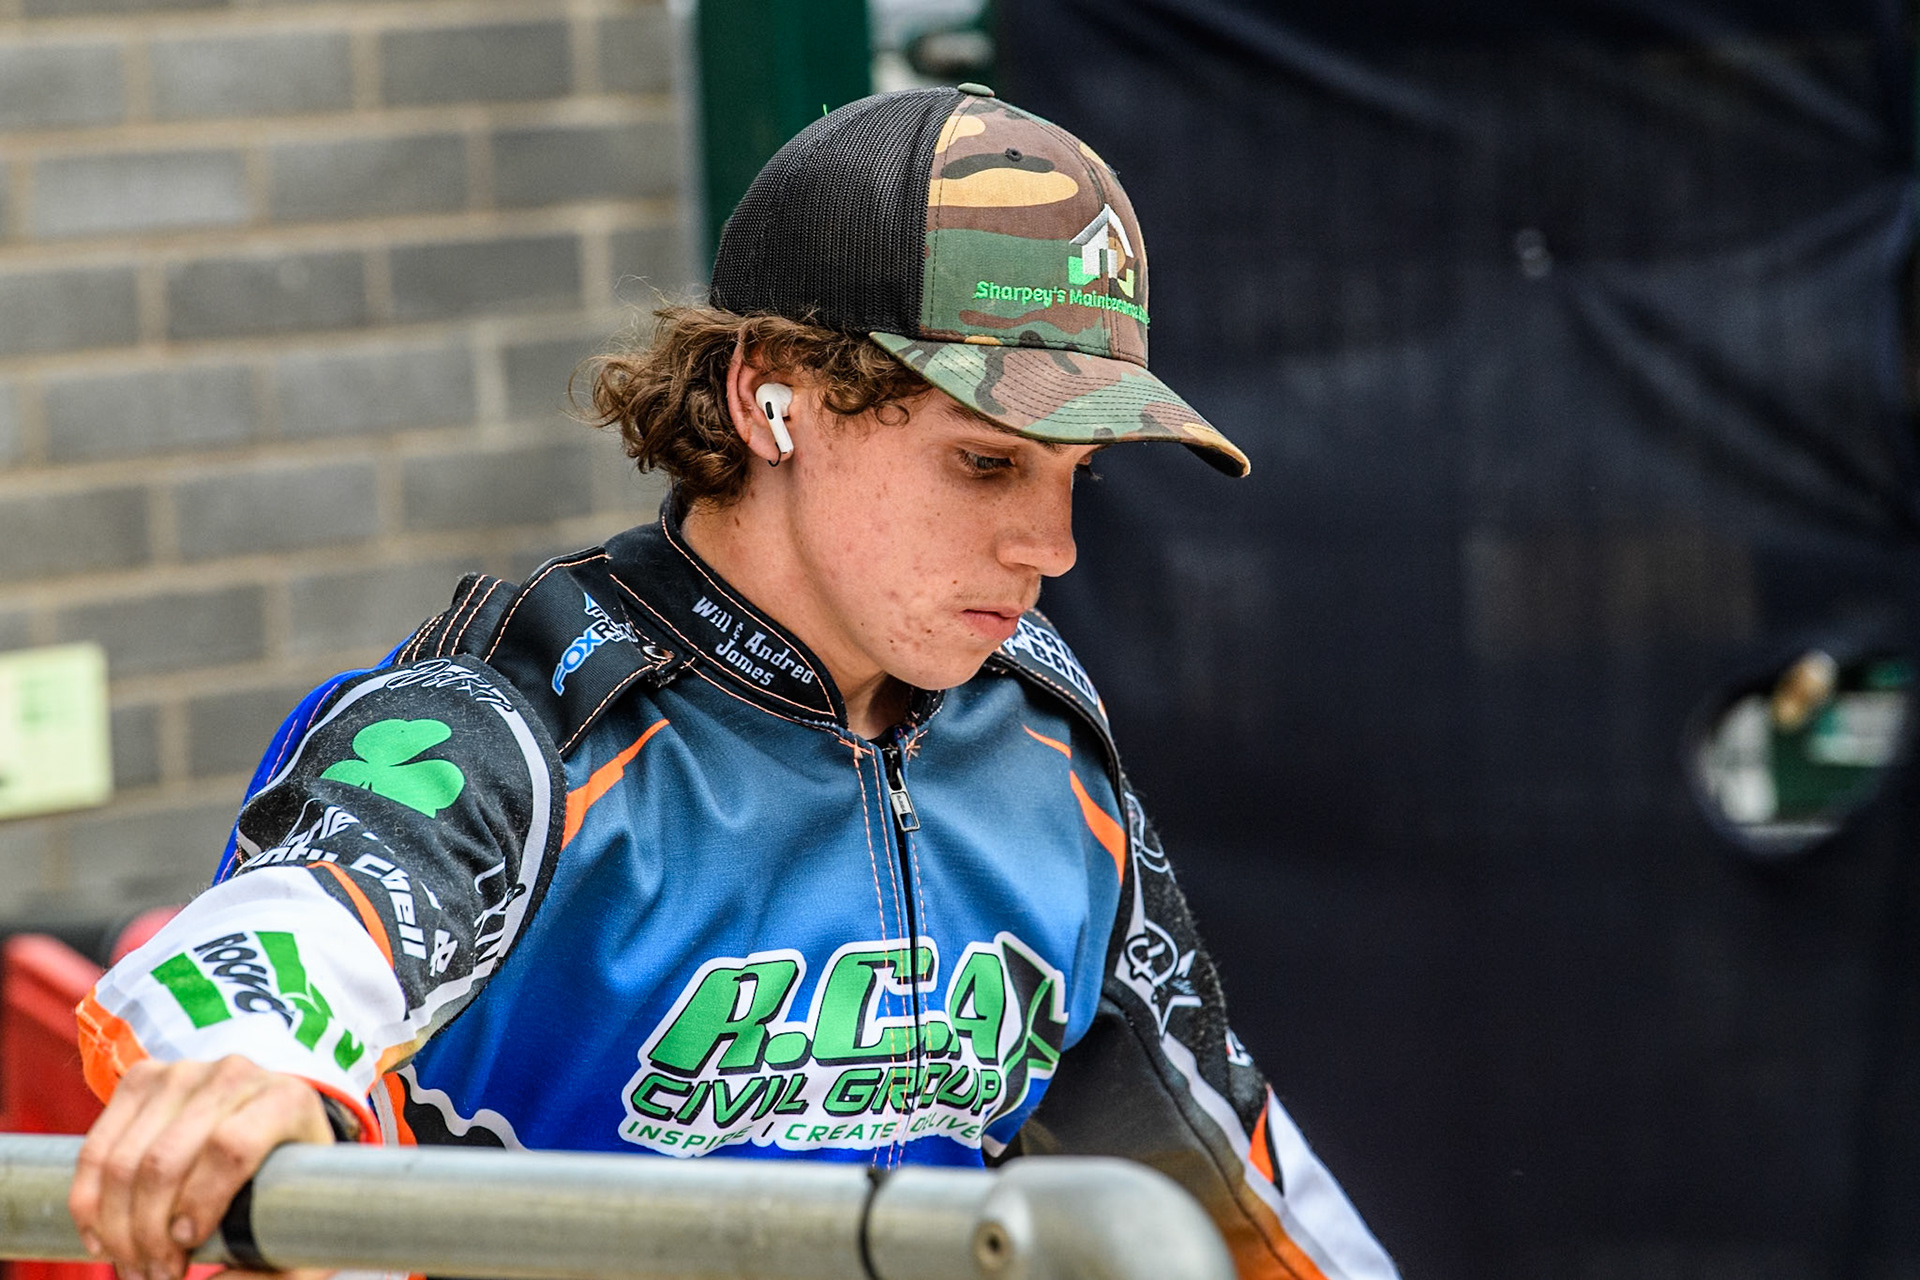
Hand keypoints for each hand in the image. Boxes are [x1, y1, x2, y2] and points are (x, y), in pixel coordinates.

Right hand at [69, 1055, 334, 1279]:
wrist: (277, 1127)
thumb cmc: (293, 1186)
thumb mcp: (306, 1232)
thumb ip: (272, 1272)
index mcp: (287, 1101)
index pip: (231, 1148)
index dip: (201, 1203)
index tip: (189, 1246)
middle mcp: (236, 1075)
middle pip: (167, 1160)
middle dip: (148, 1233)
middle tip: (155, 1275)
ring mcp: (184, 1073)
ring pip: (125, 1160)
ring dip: (116, 1227)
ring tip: (133, 1264)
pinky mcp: (142, 1080)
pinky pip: (97, 1149)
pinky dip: (89, 1202)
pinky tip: (102, 1237)